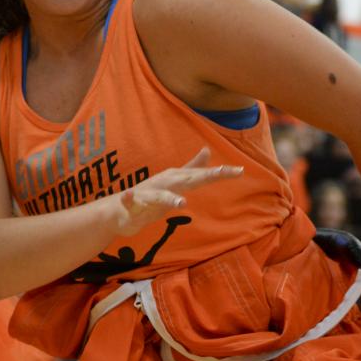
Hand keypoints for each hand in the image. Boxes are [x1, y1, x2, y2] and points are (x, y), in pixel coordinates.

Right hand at [114, 148, 242, 234]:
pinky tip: (127, 196)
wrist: (120, 210)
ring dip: (169, 198)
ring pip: (159, 196)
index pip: (202, 176)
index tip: (240, 170)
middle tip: (221, 173)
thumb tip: (207, 150)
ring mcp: (147, 194)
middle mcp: (163, 184)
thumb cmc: (150, 196)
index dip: (220, 173)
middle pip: (186, 181)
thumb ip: (192, 168)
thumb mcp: (175, 182)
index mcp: (175, 179)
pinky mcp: (131, 205)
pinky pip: (129, 202)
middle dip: (203, 177)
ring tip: (181, 204)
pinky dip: (128, 199)